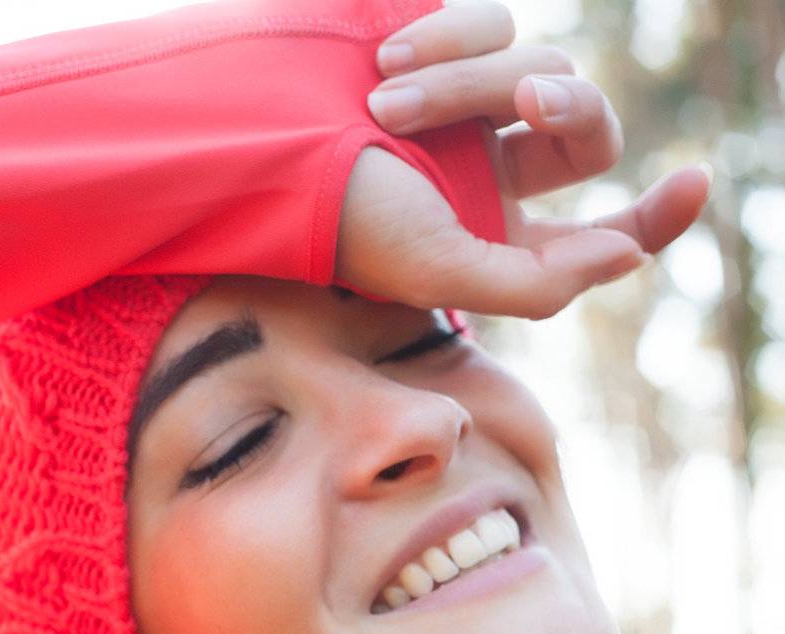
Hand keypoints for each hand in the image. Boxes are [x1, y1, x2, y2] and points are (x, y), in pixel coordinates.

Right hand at [336, 0, 710, 318]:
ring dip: (469, 78)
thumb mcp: (436, 271)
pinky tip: (387, 60)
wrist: (261, 140)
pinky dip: (447, 37)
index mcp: (503, 238)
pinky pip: (492, 18)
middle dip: (575, 104)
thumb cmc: (341, 220)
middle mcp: (499, 170)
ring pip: (536, 63)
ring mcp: (476, 103)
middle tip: (533, 98)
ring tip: (387, 101)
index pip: (604, 232)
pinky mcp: (448, 41)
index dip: (656, 214)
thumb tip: (622, 255)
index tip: (695, 182)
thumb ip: (532, 283)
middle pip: (589, 127)